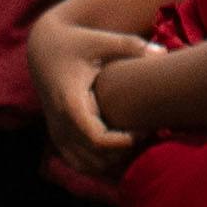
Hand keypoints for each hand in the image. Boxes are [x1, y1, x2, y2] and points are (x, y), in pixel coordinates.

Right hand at [33, 15, 148, 192]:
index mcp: (71, 103)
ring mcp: (57, 132)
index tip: (145, 130)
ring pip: (86, 166)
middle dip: (123, 153)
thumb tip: (163, 52)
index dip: (125, 142)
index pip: (98, 140)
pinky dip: (98, 163)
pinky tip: (118, 149)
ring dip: (112, 161)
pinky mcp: (58, 135)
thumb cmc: (75, 43)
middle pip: (95, 158)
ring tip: (133, 142)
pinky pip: (78, 162)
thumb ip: (131, 46)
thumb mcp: (100, 40)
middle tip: (145, 136)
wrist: (43, 48)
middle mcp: (61, 123)